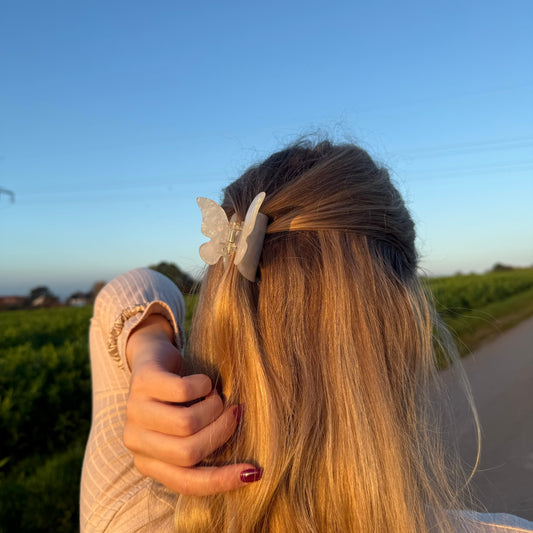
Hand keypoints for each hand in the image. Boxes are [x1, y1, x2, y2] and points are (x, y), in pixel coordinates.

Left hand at [123, 314, 260, 495]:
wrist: (153, 356)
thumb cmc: (178, 398)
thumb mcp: (189, 427)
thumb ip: (203, 446)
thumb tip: (247, 470)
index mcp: (148, 461)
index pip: (187, 482)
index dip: (222, 480)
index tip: (254, 471)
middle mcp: (136, 441)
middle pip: (188, 452)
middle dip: (221, 432)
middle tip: (234, 412)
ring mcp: (135, 411)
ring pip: (186, 423)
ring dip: (213, 407)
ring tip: (215, 396)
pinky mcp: (141, 382)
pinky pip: (182, 392)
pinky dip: (203, 385)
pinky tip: (203, 382)